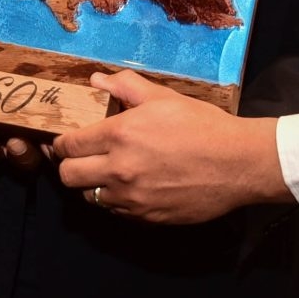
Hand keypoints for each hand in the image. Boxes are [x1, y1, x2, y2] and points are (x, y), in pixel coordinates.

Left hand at [50, 70, 289, 222]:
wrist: (238, 164)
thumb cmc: (202, 125)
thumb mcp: (163, 97)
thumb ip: (125, 86)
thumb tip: (96, 80)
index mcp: (118, 135)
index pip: (67, 146)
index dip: (60, 143)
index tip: (65, 141)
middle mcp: (118, 170)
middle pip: (68, 177)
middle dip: (67, 166)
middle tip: (80, 158)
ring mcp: (132, 198)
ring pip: (90, 197)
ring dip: (92, 185)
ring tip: (106, 172)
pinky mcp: (147, 217)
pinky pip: (116, 211)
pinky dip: (116, 200)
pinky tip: (131, 186)